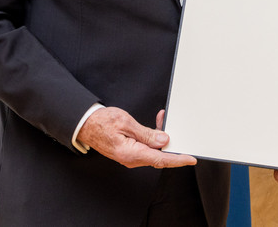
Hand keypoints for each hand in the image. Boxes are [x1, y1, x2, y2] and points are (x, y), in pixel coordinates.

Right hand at [77, 107, 195, 168]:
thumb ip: (146, 133)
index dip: (178, 160)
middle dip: (171, 143)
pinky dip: (153, 137)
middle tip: (175, 127)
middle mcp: (131, 159)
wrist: (86, 125)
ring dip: (161, 137)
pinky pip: (146, 148)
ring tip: (162, 119)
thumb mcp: (126, 123)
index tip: (191, 159)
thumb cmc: (102, 122)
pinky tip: (155, 124)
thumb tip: (163, 140)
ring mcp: (130, 157)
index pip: (160, 159)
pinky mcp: (130, 152)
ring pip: (153, 150)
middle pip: (159, 155)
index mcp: (130, 153)